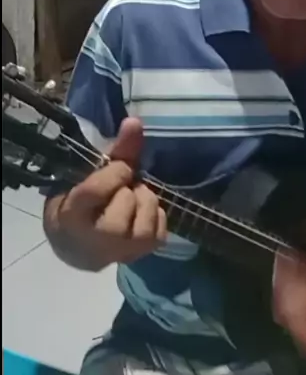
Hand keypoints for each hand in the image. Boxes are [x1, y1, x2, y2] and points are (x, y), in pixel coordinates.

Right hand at [52, 118, 166, 269]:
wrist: (76, 247)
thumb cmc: (80, 203)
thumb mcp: (87, 176)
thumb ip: (115, 150)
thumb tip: (135, 121)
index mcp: (72, 215)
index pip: (97, 191)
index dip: (115, 172)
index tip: (119, 167)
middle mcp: (94, 240)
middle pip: (126, 203)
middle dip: (129, 187)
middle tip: (121, 188)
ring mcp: (118, 253)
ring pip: (146, 218)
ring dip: (145, 200)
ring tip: (132, 198)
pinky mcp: (138, 257)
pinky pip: (160, 230)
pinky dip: (156, 215)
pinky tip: (141, 213)